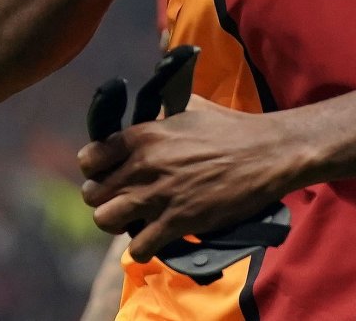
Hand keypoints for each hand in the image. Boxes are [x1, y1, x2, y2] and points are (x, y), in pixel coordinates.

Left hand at [78, 98, 305, 262]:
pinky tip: (155, 237)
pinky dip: (144, 246)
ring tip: (135, 219)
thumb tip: (147, 114)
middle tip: (123, 199)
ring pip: (105, 220)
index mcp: (142, 135)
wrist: (266, 154)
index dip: (95, 169)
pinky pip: (137, 247)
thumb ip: (159, 114)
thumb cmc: (230, 128)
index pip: (89, 158)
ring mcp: (158, 196)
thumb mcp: (187, 107)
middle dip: (105, 198)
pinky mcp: (177, 223)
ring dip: (118, 223)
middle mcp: (143, 165)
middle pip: (92, 194)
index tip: (108, 173)